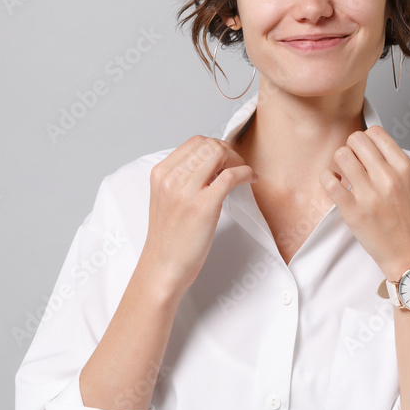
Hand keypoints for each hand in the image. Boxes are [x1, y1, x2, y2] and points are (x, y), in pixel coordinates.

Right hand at [139, 135, 257, 295]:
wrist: (164, 267)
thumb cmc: (170, 236)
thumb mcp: (167, 198)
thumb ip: (183, 177)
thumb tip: (212, 162)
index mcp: (160, 173)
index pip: (195, 142)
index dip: (217, 147)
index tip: (227, 160)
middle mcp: (170, 179)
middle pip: (209, 144)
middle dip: (230, 151)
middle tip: (238, 167)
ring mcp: (185, 192)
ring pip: (219, 153)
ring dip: (238, 160)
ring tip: (243, 174)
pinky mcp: (203, 207)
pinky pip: (231, 175)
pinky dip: (245, 173)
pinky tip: (249, 180)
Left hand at [320, 126, 409, 280]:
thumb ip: (391, 164)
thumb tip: (368, 148)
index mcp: (404, 168)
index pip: (375, 133)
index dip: (365, 140)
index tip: (364, 151)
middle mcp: (388, 177)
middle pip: (356, 139)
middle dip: (351, 149)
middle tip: (353, 164)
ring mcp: (370, 194)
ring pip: (341, 155)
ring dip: (339, 164)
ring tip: (344, 176)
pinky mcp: (353, 211)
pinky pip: (329, 181)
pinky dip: (327, 179)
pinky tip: (335, 186)